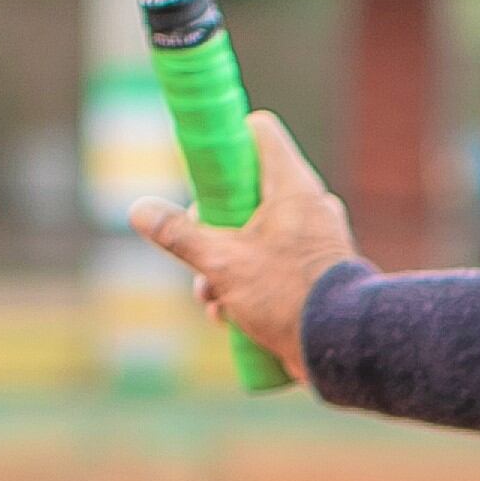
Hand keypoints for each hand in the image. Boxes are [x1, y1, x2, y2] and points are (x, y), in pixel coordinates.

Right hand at [130, 111, 352, 383]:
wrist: (341, 348)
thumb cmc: (287, 295)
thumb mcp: (221, 262)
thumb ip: (179, 235)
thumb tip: (138, 210)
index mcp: (292, 186)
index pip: (259, 132)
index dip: (225, 142)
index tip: (201, 171)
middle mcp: (310, 205)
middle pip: (248, 189)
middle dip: (213, 224)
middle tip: (199, 251)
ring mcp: (317, 239)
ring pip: (257, 235)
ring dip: (224, 265)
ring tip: (211, 299)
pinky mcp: (318, 272)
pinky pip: (275, 264)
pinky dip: (249, 285)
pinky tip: (230, 316)